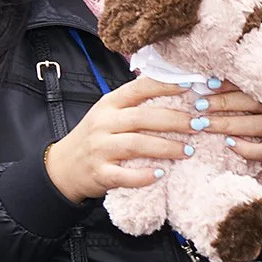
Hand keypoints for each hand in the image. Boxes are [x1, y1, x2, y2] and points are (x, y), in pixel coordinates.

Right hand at [44, 76, 195, 201]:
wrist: (63, 167)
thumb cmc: (97, 137)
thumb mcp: (110, 113)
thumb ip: (136, 103)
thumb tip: (178, 87)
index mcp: (109, 104)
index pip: (139, 88)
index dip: (167, 85)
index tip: (193, 86)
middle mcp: (103, 123)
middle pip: (142, 118)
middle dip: (174, 120)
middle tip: (199, 124)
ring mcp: (100, 148)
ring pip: (135, 145)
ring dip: (166, 148)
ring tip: (188, 150)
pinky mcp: (100, 173)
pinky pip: (124, 175)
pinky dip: (143, 176)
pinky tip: (161, 174)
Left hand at [195, 86, 261, 164]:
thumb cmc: (256, 119)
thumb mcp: (248, 104)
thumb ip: (231, 96)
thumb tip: (204, 86)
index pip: (248, 87)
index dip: (228, 85)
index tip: (208, 85)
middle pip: (252, 103)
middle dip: (223, 104)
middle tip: (200, 106)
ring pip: (257, 125)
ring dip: (228, 125)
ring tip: (205, 125)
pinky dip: (244, 147)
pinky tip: (228, 143)